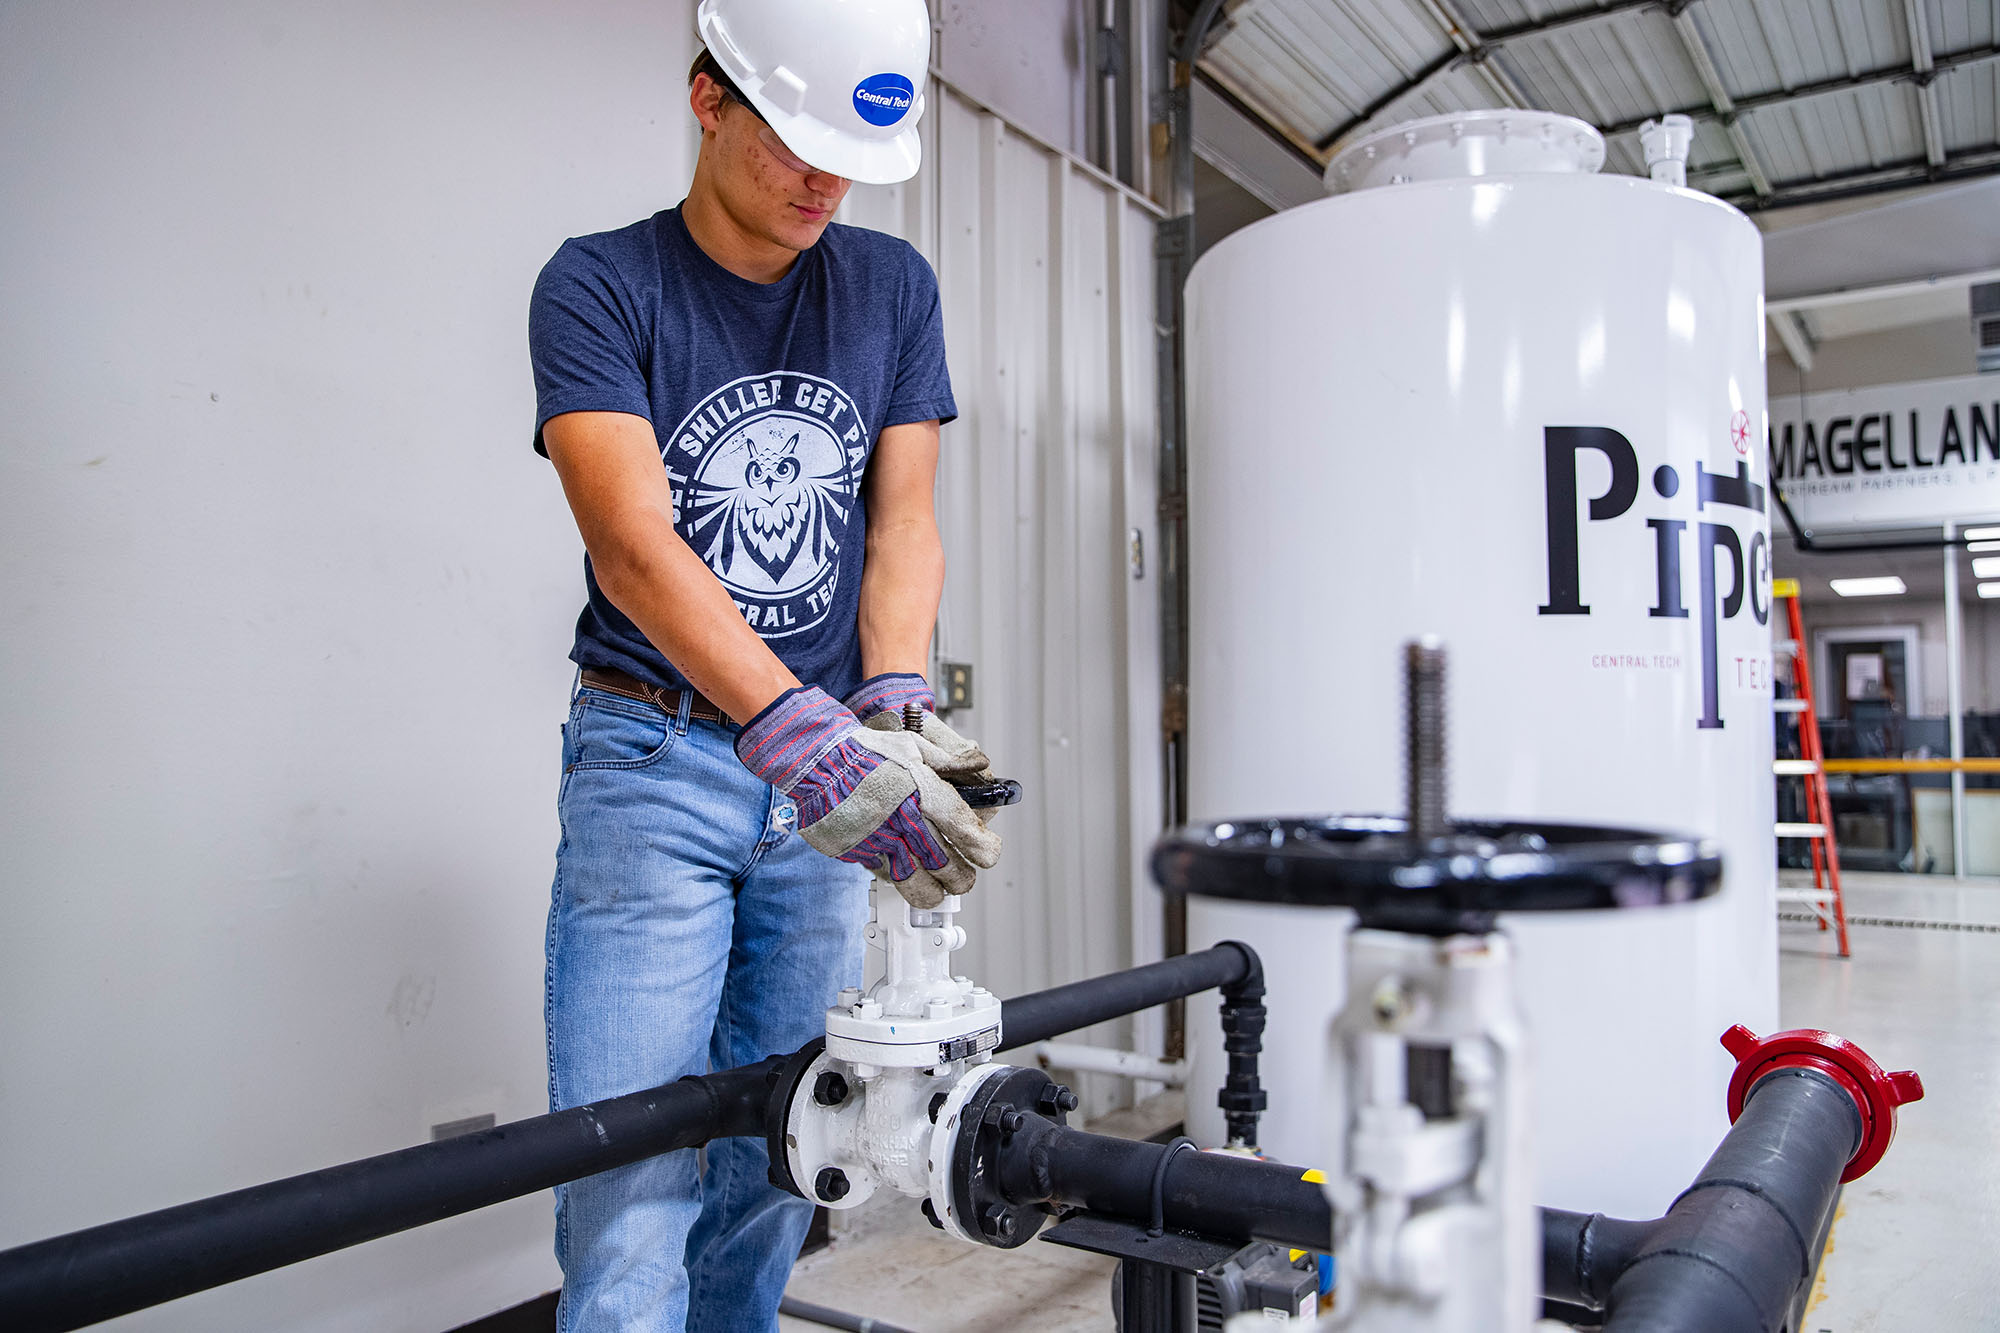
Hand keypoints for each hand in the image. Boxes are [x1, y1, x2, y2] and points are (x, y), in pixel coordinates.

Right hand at [737, 686, 999, 907]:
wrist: (816, 759)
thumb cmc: (863, 751)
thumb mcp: (913, 745)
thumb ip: (951, 761)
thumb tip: (981, 767)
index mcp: (922, 795)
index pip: (966, 833)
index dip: (984, 850)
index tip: (987, 853)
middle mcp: (904, 823)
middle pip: (949, 868)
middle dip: (962, 876)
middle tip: (964, 874)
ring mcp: (880, 843)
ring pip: (920, 886)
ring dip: (936, 890)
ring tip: (940, 887)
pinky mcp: (859, 854)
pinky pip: (888, 878)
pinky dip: (901, 878)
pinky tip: (905, 870)